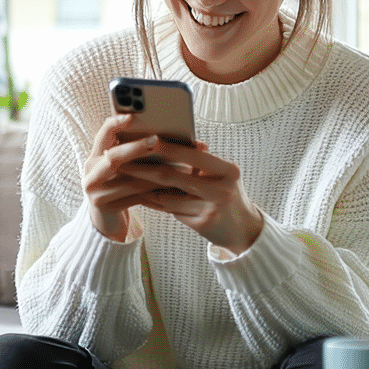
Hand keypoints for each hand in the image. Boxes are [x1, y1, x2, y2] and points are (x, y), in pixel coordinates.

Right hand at [82, 114, 174, 241]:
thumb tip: (164, 132)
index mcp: (95, 155)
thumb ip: (132, 152)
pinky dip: (154, 190)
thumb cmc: (121, 187)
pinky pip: (133, 197)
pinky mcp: (104, 207)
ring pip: (127, 179)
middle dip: (136, 147)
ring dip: (153, 172)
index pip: (103, 133)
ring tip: (174, 165)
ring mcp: (94, 190)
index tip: (132, 116)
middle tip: (156, 139)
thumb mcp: (122, 168)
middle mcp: (91, 171)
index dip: (116, 123)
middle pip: (113, 156)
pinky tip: (171, 186)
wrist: (107, 220)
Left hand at [114, 138, 264, 254]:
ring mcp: (211, 208)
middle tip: (123, 161)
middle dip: (145, 169)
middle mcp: (221, 189)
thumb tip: (168, 145)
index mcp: (228, 170)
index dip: (168, 148)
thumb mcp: (223, 175)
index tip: (145, 140)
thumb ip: (200, 163)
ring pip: (169, 196)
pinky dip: (155, 202)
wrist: (244, 229)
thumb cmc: (228, 195)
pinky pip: (172, 210)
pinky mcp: (202, 224)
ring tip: (126, 178)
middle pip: (175, 177)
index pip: (193, 156)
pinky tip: (141, 195)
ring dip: (145, 187)